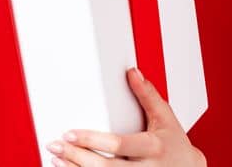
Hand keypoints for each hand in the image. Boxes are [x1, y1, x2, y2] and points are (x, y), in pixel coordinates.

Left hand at [48, 67, 205, 165]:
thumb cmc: (175, 144)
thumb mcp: (165, 118)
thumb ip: (148, 96)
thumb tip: (132, 73)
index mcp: (153, 146)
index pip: (119, 144)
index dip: (92, 140)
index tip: (70, 133)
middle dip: (77, 157)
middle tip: (56, 145)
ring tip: (58, 158)